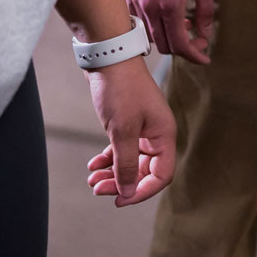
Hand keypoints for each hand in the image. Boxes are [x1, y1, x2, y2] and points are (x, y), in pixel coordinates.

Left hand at [82, 60, 175, 205]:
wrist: (108, 56)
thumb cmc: (120, 89)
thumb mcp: (122, 131)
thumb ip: (126, 165)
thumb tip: (128, 193)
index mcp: (164, 135)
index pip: (161, 175)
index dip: (142, 192)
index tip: (119, 200)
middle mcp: (156, 134)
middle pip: (144, 171)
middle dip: (121, 183)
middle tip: (98, 189)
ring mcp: (142, 128)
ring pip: (130, 161)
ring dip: (112, 173)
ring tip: (92, 180)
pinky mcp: (128, 123)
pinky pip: (121, 149)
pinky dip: (108, 158)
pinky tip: (94, 165)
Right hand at [123, 0, 215, 62]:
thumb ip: (205, 8)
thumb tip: (205, 32)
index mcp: (169, 4)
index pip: (179, 45)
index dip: (194, 55)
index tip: (205, 56)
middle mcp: (148, 7)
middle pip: (163, 45)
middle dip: (182, 48)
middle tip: (197, 38)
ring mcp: (135, 0)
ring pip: (149, 35)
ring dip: (167, 36)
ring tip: (184, 22)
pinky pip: (138, 20)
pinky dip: (153, 25)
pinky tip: (166, 12)